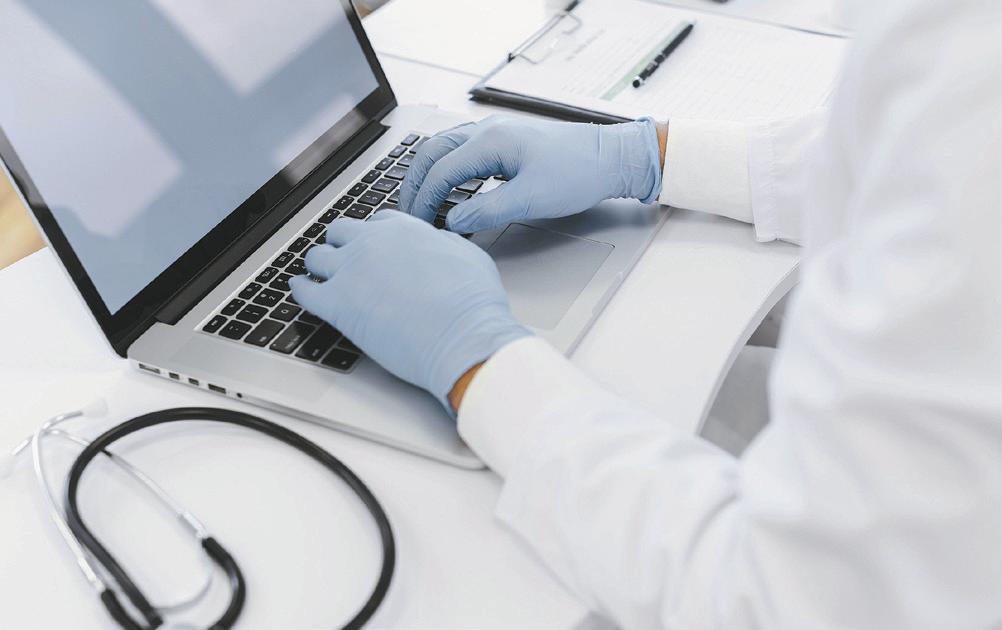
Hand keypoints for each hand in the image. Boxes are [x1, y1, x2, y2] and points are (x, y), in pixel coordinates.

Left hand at [289, 211, 530, 409]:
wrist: (463, 337)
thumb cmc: (473, 305)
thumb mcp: (469, 256)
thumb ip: (444, 244)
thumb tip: (436, 245)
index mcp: (404, 230)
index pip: (376, 223)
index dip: (373, 236)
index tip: (373, 247)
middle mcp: (372, 244)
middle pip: (340, 233)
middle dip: (341, 244)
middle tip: (344, 259)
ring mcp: (350, 272)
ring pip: (316, 257)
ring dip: (318, 265)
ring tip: (319, 276)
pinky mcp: (336, 305)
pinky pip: (303, 291)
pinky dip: (299, 290)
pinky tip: (301, 291)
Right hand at [399, 115, 662, 233]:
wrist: (610, 158)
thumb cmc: (578, 173)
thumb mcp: (531, 199)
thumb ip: (486, 211)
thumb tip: (451, 222)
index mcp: (491, 141)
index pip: (440, 170)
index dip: (423, 200)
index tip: (418, 225)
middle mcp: (488, 131)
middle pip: (432, 152)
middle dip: (415, 183)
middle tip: (408, 213)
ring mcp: (496, 134)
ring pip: (445, 148)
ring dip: (428, 174)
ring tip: (421, 201)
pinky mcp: (505, 142)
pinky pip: (462, 151)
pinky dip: (446, 169)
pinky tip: (449, 188)